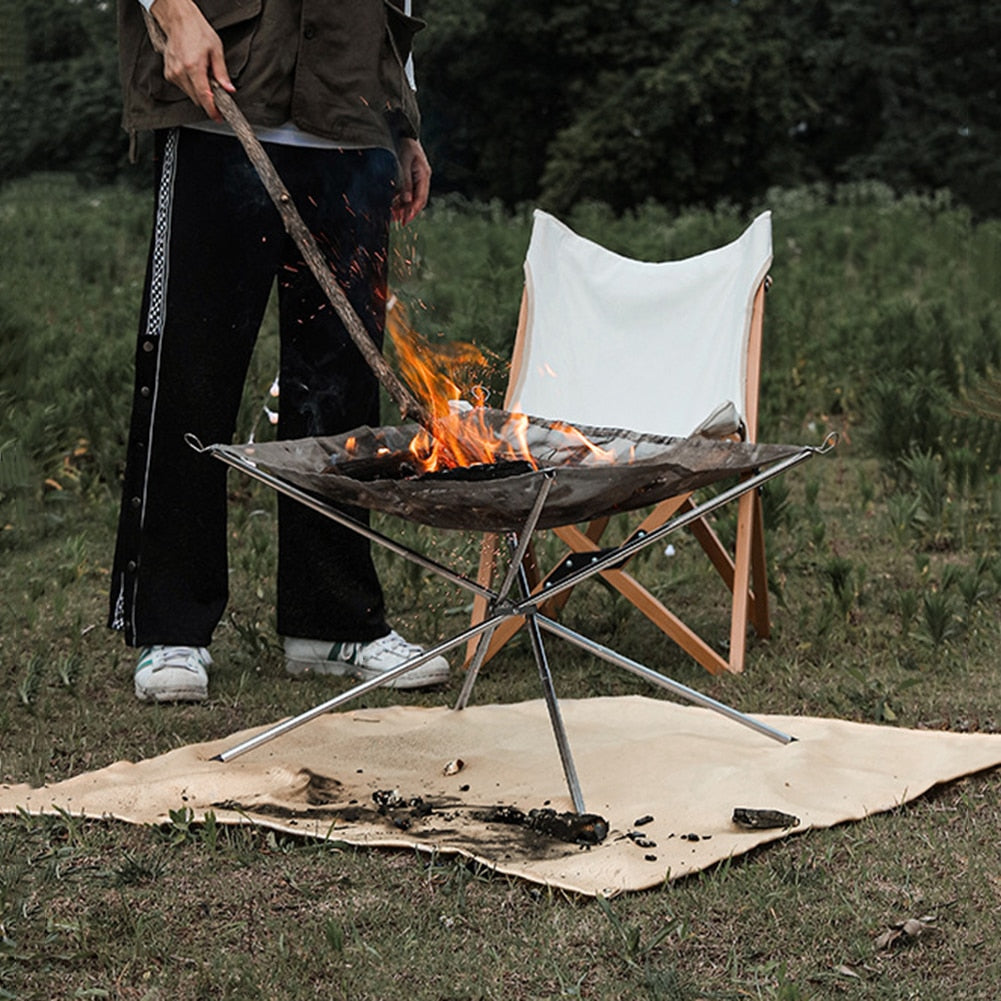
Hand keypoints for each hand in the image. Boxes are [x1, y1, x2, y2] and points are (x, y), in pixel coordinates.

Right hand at [149, 0, 235, 120]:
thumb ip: (222, 73)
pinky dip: (191, 85)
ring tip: (204, 75)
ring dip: (199, 91)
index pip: (204, 97)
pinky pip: (183, 87)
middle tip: (217, 90)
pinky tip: (194, 73)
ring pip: (190, 94)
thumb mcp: (216, 50)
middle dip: (208, 99)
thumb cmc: (196, 31)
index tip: (218, 117)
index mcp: (193, 67)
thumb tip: (229, 89)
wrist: (179, 20)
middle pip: (197, 98)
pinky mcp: (169, 73)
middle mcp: (180, 72)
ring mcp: (172, 73)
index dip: (212, 110)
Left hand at [392, 138, 430, 224]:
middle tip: (398, 222)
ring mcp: (416, 178)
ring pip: (410, 197)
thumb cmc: (403, 144)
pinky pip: (405, 192)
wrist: (401, 130)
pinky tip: (391, 205)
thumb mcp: (403, 162)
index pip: (421, 198)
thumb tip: (406, 201)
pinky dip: (399, 199)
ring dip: (402, 207)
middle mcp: (422, 178)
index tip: (405, 220)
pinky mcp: (409, 177)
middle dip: (407, 212)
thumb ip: (405, 181)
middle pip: (416, 200)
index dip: (413, 211)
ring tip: (392, 216)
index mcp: (424, 175)